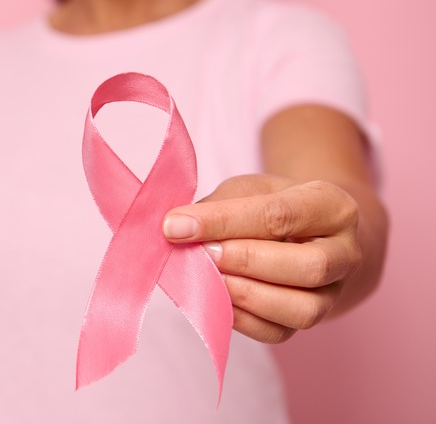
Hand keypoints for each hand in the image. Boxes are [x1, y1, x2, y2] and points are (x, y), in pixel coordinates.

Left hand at [162, 175, 361, 343]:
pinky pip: (280, 332)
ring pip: (301, 309)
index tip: (176, 226)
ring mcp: (334, 293)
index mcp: (332, 205)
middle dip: (246, 262)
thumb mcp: (250, 189)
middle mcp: (346, 252)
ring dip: (246, 295)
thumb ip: (218, 207)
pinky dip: (243, 320)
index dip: (222, 222)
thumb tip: (177, 229)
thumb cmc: (274, 206)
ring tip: (209, 279)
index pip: (279, 214)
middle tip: (203, 255)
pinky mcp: (313, 320)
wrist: (310, 233)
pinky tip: (217, 300)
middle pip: (308, 267)